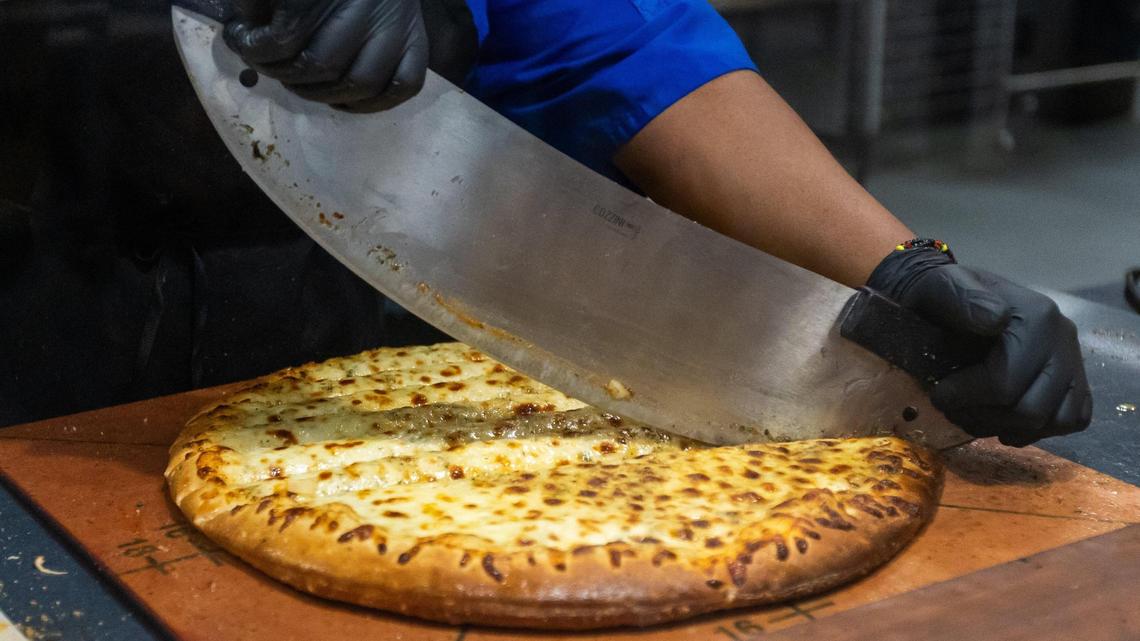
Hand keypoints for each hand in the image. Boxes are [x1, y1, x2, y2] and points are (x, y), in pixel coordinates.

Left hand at [222, 0, 428, 111]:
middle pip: (323, 63)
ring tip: (304, 85)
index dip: (257, 48)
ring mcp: (400, 28)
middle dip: (287, 75)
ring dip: (324, 95)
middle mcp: (371, 5)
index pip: (288, 35)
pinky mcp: (419, 46)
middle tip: (272, 67)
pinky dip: (372, 103)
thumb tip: (246, 26)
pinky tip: (345, 98)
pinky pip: (402, 86)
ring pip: (361, 82)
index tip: (239, 38)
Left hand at [867, 244, 1091, 445]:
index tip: (938, 393)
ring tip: (975, 415)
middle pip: (1031, 410)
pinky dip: (1037, 430)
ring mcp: (1072, 360)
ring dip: (1007, 428)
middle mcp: (1063, 337)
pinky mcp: (1074, 379)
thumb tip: (995, 318)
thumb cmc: (940, 298)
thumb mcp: (938, 289)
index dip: (964, 398)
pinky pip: (1072, 419)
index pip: (1005, 383)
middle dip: (983, 417)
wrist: (951, 299)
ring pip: (1053, 421)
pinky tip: (1005, 420)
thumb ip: (962, 300)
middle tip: (954, 409)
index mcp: (1035, 316)